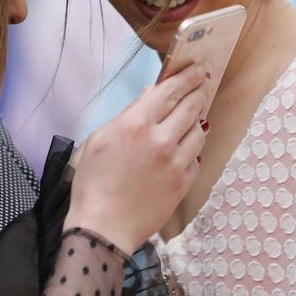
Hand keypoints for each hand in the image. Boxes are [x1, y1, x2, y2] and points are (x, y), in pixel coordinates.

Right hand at [65, 62, 209, 254]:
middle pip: (190, 107)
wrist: (104, 226)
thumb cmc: (92, 182)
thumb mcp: (99, 139)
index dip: (186, 77)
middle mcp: (160, 139)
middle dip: (199, 91)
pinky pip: (196, 157)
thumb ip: (127, 114)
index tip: (196, 69)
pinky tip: (185, 146)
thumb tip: (149, 95)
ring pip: (198, 131)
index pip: (170, 91)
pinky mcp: (183, 183)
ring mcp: (175, 163)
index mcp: (135, 124)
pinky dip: (192, 148)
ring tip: (193, 114)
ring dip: (197, 119)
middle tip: (203, 83)